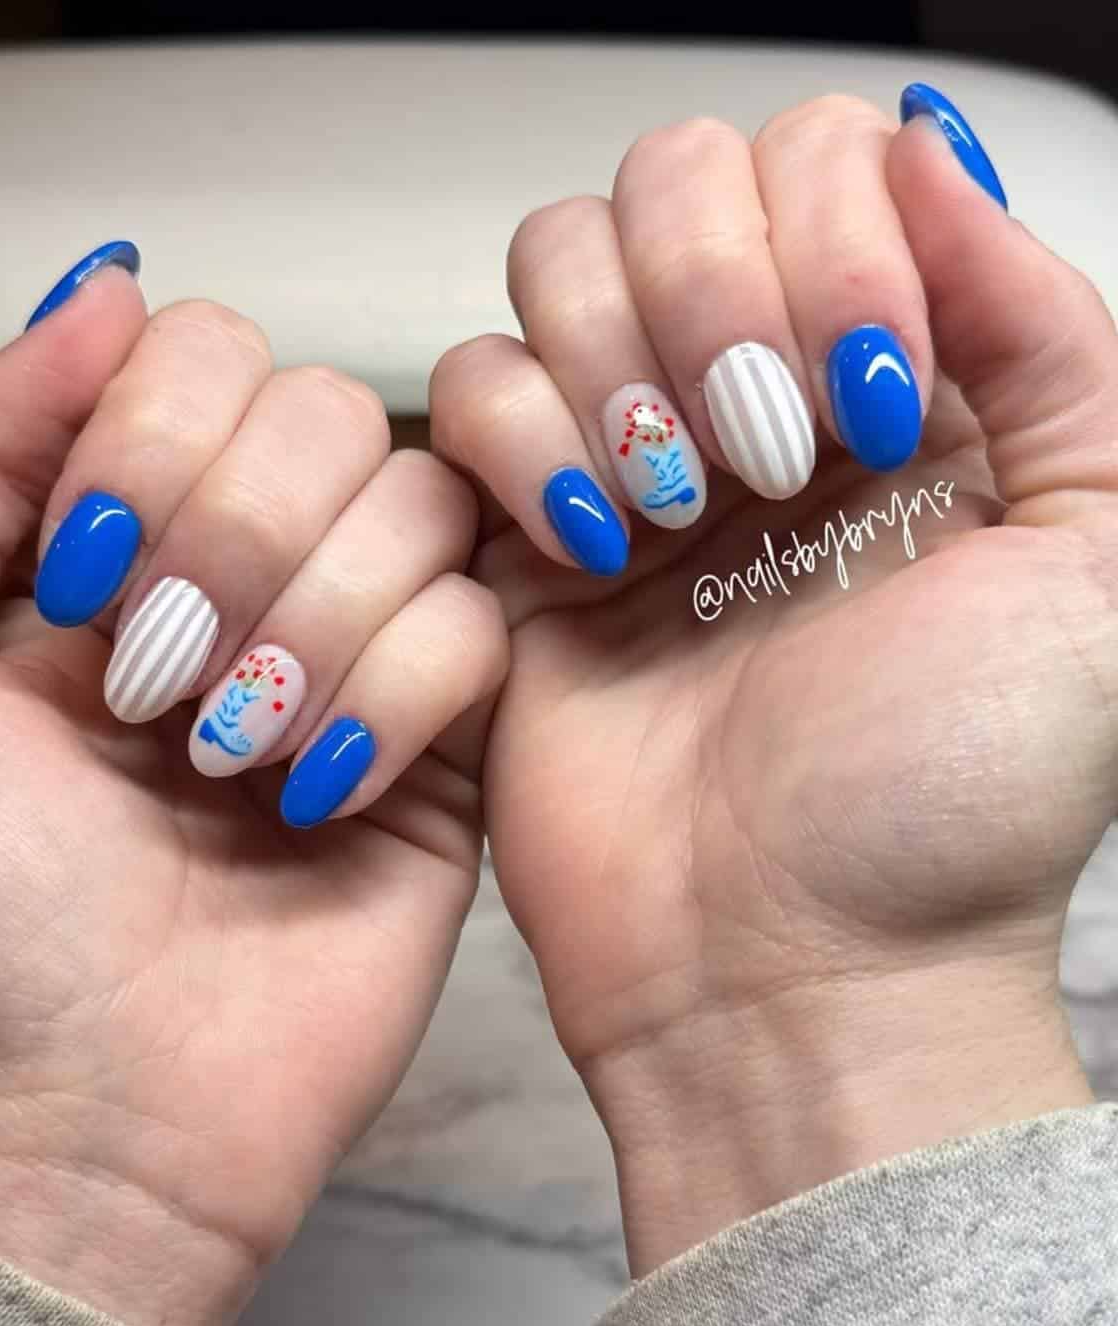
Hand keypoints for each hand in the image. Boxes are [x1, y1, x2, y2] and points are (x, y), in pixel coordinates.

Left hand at [0, 252, 504, 1325]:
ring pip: (424, 509)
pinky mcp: (449, 765)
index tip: (71, 574)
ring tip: (222, 756)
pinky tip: (313, 795)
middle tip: (140, 683)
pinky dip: (392, 698)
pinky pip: (483, 636)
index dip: (156, 434)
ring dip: (311, 621)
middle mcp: (247, 587)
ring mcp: (359, 669)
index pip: (207, 358)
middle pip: (331, 412)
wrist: (62, 1118)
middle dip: (232, 535)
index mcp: (117, 542)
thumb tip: (111, 285)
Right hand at [431, 88, 1110, 1272]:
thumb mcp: (1097, 567)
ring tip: (671, 513)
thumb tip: (923, 152)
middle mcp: (757, 408)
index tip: (871, 405)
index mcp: (905, 393)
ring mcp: (629, 470)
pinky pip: (464, 393)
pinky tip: (590, 545)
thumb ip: (1056, 338)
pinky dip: (515, 435)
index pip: (827, 165)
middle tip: (763, 458)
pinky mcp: (516, 551)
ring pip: (554, 259)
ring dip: (611, 355)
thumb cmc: (951, 811)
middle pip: (675, 176)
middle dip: (712, 285)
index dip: (833, 238)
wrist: (794, 980)